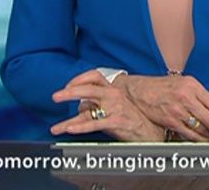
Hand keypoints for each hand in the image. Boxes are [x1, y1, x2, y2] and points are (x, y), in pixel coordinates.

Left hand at [50, 72, 165, 141]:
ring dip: (68, 119)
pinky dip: (80, 127)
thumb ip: (98, 106)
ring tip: (56, 127)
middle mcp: (114, 96)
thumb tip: (80, 108)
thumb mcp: (116, 107)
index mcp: (113, 90)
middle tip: (56, 97)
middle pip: (88, 89)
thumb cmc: (132, 119)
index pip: (95, 76)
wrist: (152, 131)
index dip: (79, 79)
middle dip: (69, 92)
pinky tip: (70, 129)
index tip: (67, 86)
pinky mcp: (117, 121)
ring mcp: (115, 108)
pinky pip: (94, 124)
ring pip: (87, 110)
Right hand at [108, 73, 208, 142]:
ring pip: (200, 127)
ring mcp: (178, 109)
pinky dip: (197, 140)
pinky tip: (202, 142)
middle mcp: (187, 96)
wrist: (137, 91)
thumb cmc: (160, 87)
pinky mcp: (170, 120)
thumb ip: (197, 94)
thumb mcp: (181, 83)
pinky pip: (188, 134)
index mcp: (192, 85)